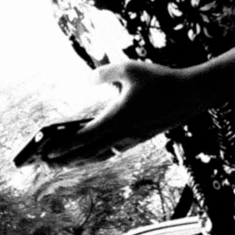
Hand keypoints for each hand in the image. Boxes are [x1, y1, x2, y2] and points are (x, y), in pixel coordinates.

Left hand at [38, 60, 202, 164]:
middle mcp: (122, 135)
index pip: (84, 137)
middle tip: (43, 164)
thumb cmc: (159, 80)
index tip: (46, 152)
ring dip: (79, 161)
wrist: (190, 95)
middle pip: (88, 153)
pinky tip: (87, 157)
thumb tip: (85, 80)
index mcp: (117, 119)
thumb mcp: (129, 69)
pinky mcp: (138, 140)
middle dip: (65, 160)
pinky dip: (95, 157)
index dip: (63, 146)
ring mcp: (131, 140)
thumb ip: (103, 74)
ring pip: (100, 156)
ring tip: (60, 164)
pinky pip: (111, 152)